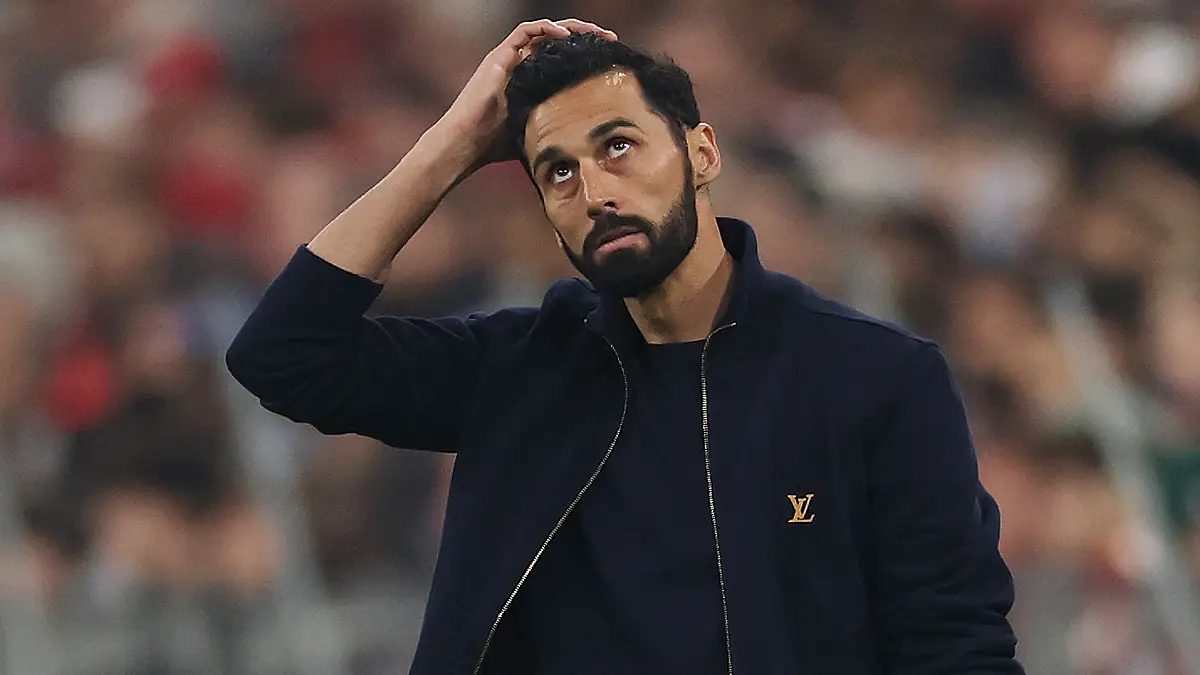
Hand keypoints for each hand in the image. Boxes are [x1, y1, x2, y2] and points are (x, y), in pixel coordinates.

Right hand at [434, 19, 617, 175]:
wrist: (467, 144)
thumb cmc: (495, 144)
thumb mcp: (537, 132)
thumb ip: (556, 127)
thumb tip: (588, 137)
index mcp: (530, 79)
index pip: (562, 56)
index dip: (585, 53)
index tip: (609, 57)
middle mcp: (520, 63)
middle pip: (556, 39)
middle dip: (585, 35)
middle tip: (609, 38)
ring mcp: (508, 58)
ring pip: (543, 30)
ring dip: (570, 27)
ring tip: (593, 32)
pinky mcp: (499, 56)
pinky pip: (524, 31)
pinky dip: (545, 28)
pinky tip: (565, 34)